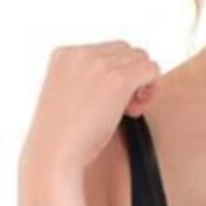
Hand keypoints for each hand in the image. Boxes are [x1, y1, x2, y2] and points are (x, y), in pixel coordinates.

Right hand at [20, 40, 161, 180]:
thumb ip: (88, 80)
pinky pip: (151, 70)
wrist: (53, 154)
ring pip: (141, 58)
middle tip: (124, 108)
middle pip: (126, 51)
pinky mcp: (117, 80)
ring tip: (129, 111)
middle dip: (131, 76)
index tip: (109, 101)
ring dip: (142, 83)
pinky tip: (134, 111)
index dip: (116, 74)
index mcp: (64, 54)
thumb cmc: (62, 138)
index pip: (107, 50)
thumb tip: (123, 78)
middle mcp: (81, 53)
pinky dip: (152, 89)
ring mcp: (99, 64)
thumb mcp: (68, 97)